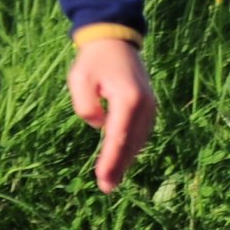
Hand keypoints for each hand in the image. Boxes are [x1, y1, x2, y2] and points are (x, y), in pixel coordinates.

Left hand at [68, 38, 157, 192]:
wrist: (117, 42)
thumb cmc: (94, 60)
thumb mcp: (79, 78)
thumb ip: (85, 105)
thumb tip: (98, 126)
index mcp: (128, 99)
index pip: (117, 137)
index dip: (110, 161)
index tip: (103, 180)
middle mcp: (144, 106)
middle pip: (132, 143)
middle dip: (119, 166)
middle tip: (107, 188)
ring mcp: (150, 107)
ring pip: (139, 140)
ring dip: (127, 159)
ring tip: (113, 178)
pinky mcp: (150, 107)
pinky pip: (142, 133)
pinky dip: (133, 148)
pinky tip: (123, 158)